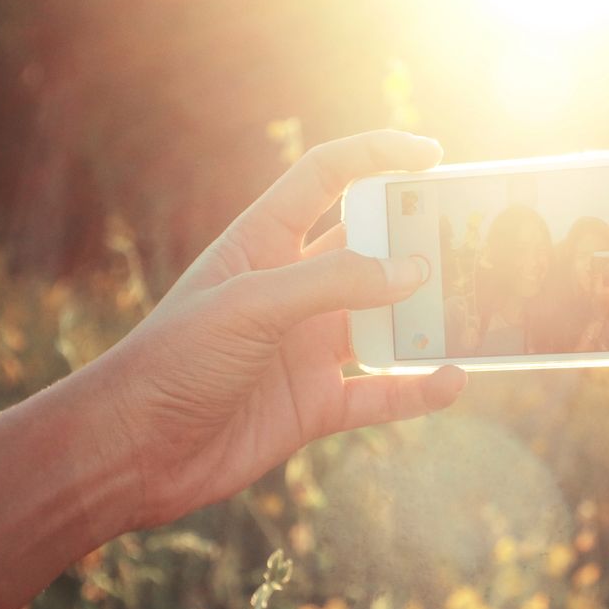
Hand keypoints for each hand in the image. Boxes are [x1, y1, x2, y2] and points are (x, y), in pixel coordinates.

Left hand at [87, 131, 465, 529]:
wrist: (133, 452)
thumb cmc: (172, 361)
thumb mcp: (250, 305)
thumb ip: (332, 282)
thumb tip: (412, 271)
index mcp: (263, 243)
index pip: (326, 178)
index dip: (377, 156)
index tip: (432, 157)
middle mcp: (291, 290)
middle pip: (369, 250)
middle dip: (417, 241)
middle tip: (470, 240)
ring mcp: (306, 347)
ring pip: (384, 323)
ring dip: (425, 319)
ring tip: (475, 312)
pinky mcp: (315, 404)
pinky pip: (380, 394)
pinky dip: (417, 390)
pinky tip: (451, 381)